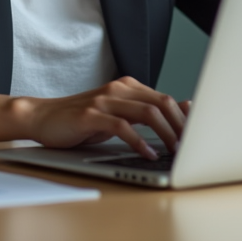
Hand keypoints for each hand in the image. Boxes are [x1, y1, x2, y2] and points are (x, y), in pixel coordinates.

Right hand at [15, 76, 186, 158]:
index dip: (184, 117)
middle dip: (180, 125)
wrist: (43, 117)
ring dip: (165, 133)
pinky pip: (122, 127)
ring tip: (174, 150)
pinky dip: (139, 142)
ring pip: (147, 112)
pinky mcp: (91, 115)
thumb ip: (144, 113)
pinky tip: (148, 153)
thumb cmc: (82, 120)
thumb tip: (181, 112)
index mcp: (127, 87)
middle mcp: (119, 89)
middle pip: (161, 102)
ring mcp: (104, 100)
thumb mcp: (117, 114)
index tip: (198, 134)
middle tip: (190, 146)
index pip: (165, 98)